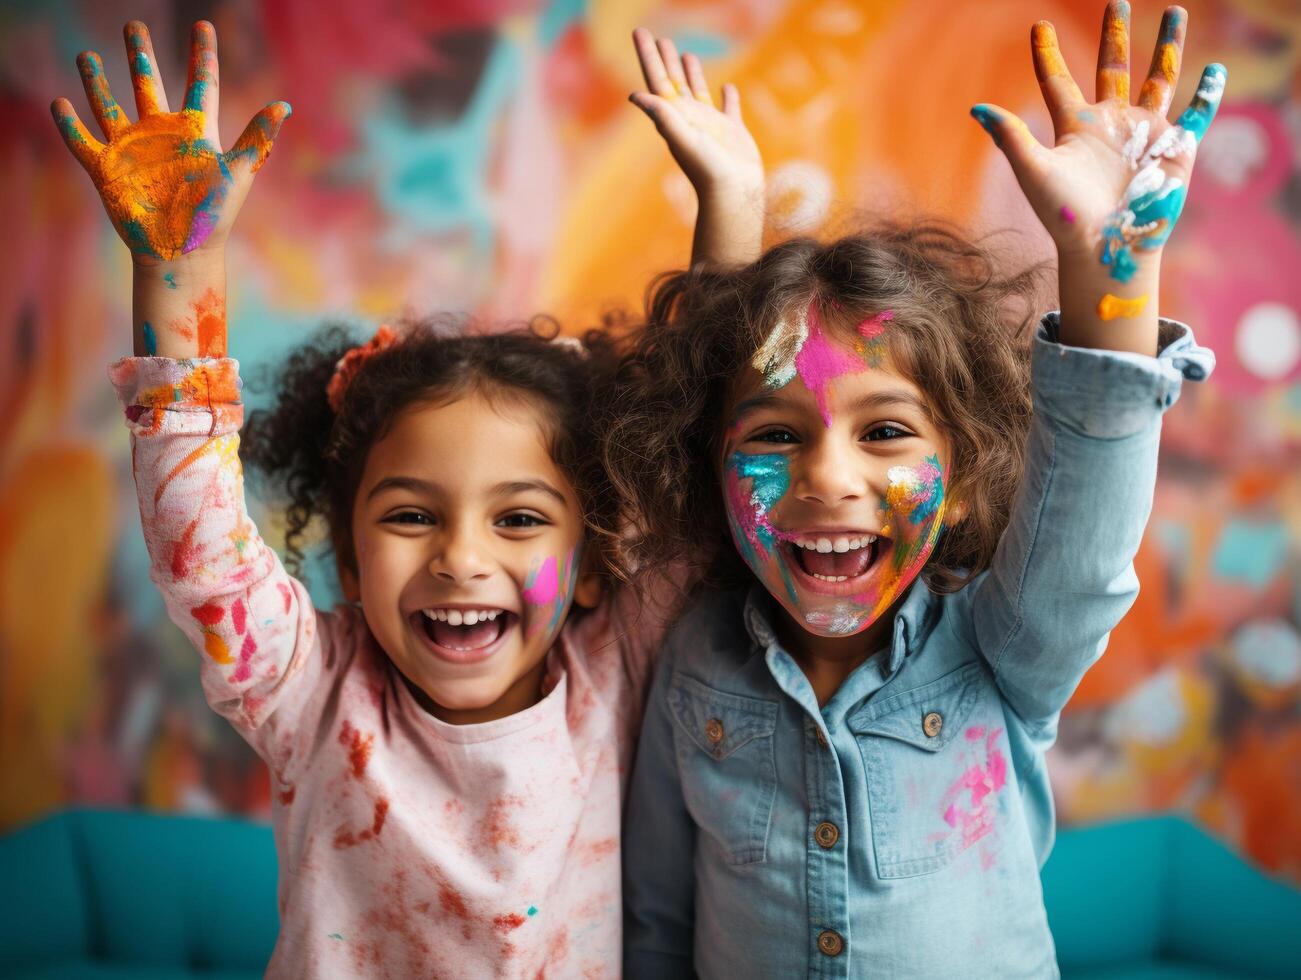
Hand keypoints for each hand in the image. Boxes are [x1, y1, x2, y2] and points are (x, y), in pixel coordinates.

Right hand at [51, 20, 289, 265]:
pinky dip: (68, 123)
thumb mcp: (238, 173)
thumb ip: (257, 139)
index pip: (200, 83)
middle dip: (140, 53)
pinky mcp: (106, 170)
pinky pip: (81, 141)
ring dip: (96, 81)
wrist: (182, 254)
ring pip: (109, 105)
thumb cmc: (214, 217)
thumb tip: (284, 105)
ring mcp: (131, 150)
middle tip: (133, 24)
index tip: (204, 25)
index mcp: (194, 132)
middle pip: (147, 83)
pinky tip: (59, 102)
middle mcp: (161, 135)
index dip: (202, 54)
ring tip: (86, 56)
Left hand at [629, 27, 762, 199]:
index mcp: (674, 116)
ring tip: (687, 54)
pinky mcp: (732, 131)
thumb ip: (662, 115)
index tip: (639, 31)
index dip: (648, 56)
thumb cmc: (707, 169)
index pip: (657, 80)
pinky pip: (729, 108)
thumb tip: (635, 95)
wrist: (733, 192)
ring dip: (691, 73)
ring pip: (698, 91)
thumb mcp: (682, 139)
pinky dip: (728, 96)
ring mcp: (711, 124)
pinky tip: (728, 87)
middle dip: (666, 59)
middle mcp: (689, 118)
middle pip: (674, 81)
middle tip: (660, 37)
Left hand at [970, 3, 1224, 281]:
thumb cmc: (1065, 215)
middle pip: (1114, 68)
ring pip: (1159, 79)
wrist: (1105, 245)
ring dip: (1168, 47)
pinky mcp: (1175, 147)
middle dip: (1116, 35)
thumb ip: (1011, 136)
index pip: (1057, 81)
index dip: (1047, 54)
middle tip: (1118, 1)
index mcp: (1074, 126)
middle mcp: (1110, 124)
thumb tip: (976, 108)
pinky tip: (1215, 70)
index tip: (1039, 26)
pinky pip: (1197, 114)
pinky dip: (1208, 93)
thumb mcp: (1034, 170)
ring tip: (1176, 12)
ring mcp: (1144, 132)